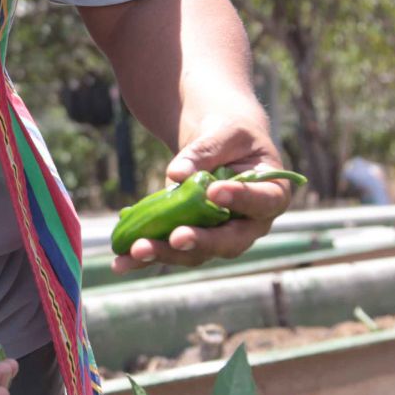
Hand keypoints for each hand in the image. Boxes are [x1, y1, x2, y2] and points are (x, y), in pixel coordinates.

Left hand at [111, 106, 292, 273]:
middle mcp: (250, 225)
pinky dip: (145, 256)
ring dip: (166, 253)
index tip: (216, 191)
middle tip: (177, 238)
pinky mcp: (192, 239)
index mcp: (272, 194)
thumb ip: (205, 150)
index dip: (241, 200)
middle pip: (228, 241)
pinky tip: (122, 262)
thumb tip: (177, 174)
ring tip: (137, 249)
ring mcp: (220, 237)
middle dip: (200, 241)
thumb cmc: (232, 135)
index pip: (261, 202)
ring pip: (196, 253)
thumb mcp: (224, 131)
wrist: (221, 145)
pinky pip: (170, 250)